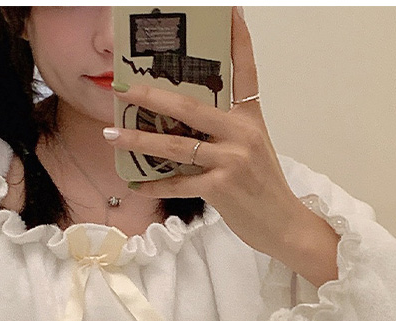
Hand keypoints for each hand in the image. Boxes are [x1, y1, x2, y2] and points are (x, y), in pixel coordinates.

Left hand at [107, 8, 339, 286]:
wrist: (283, 225)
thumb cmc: (262, 187)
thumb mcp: (251, 148)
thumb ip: (223, 129)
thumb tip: (182, 119)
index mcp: (250, 116)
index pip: (243, 67)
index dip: (235, 36)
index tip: (226, 8)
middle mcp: (242, 132)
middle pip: (190, 105)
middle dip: (151, 94)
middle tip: (122, 87)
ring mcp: (232, 159)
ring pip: (176, 145)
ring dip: (140, 139)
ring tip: (112, 133)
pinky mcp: (221, 187)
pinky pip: (179, 182)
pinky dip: (155, 184)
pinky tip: (136, 182)